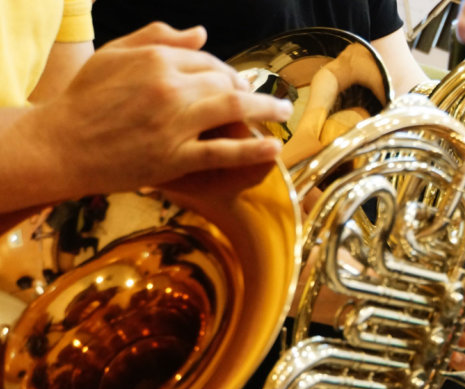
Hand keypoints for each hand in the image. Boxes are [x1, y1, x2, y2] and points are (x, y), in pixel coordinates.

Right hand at [36, 23, 292, 196]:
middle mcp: (170, 88)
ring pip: (233, 110)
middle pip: (226, 83)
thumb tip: (200, 33)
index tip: (238, 84)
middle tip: (265, 101)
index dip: (228, 73)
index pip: (208, 61)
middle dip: (250, 91)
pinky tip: (272, 148)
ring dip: (266, 110)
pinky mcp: (175, 157)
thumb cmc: (83, 100)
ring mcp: (174, 124)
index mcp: (156, 60)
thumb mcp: (113, 55)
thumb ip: (156, 38)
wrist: (59, 145)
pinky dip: (252, 149)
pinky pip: (223, 152)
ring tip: (283, 113)